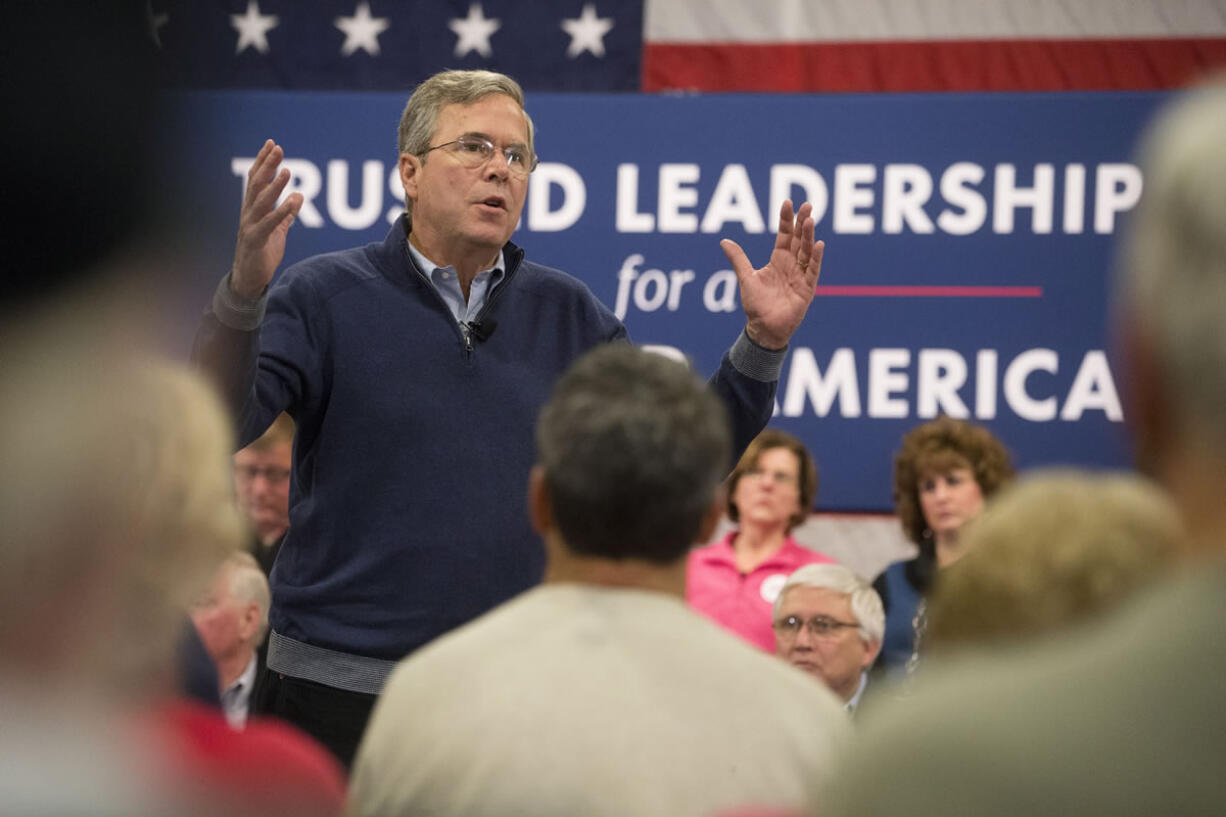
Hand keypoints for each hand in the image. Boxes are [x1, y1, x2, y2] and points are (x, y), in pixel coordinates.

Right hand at [231, 140, 303, 298]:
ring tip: (287, 170)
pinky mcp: (256, 240)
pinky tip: (294, 200)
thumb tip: (300, 196)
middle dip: (267, 165)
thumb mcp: (278, 230)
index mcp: (252, 209)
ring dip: (274, 184)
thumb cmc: (262, 252)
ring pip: (261, 201)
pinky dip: (282, 211)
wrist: (249, 278)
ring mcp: (250, 226)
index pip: (256, 180)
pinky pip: (270, 223)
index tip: (272, 144)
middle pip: (256, 184)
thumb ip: (287, 214)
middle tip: (277, 148)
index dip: (263, 161)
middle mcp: (248, 213)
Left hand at [720, 200, 823, 349]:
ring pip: (806, 251)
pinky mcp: (806, 289)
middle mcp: (791, 265)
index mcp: (778, 260)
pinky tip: (818, 244)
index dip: (786, 219)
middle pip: (798, 239)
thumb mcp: (746, 278)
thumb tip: (723, 241)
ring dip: (809, 236)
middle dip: (802, 222)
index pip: (784, 235)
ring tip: (810, 220)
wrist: (763, 329)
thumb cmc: (756, 305)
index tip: (788, 202)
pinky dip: (815, 258)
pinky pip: (812, 271)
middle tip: (807, 204)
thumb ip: (738, 259)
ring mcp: (800, 276)